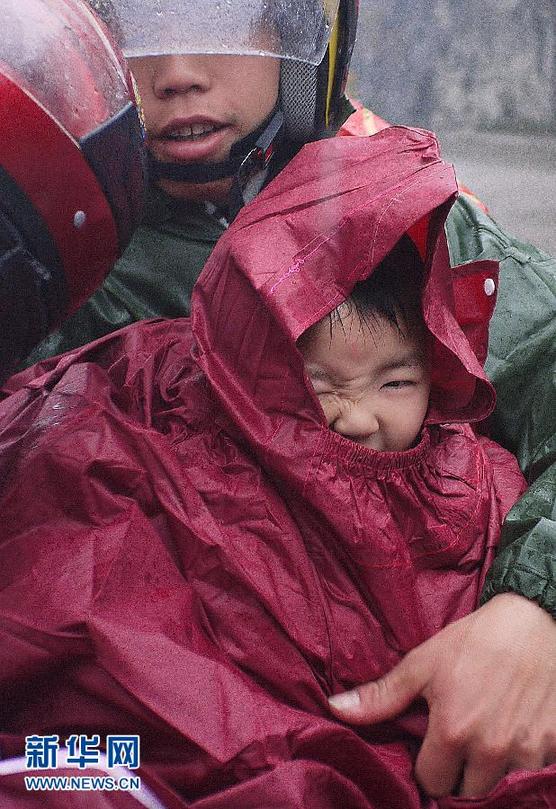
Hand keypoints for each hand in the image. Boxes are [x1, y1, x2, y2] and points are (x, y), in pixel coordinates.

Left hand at [328, 593, 555, 797]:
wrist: (535, 622)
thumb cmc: (475, 640)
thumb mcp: (423, 662)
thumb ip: (382, 695)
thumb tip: (335, 710)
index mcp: (453, 732)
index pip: (431, 782)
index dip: (427, 766)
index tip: (430, 747)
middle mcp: (491, 750)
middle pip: (466, 791)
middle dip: (458, 772)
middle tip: (457, 742)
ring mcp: (526, 752)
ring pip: (499, 784)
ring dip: (490, 768)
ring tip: (484, 734)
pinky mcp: (553, 747)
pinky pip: (531, 771)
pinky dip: (521, 759)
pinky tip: (512, 729)